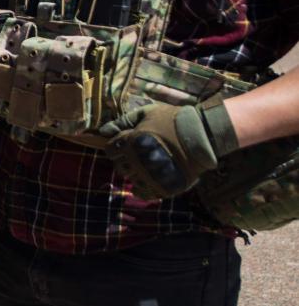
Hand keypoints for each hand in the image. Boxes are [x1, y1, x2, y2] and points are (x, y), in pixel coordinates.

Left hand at [98, 101, 237, 198]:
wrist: (203, 134)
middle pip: (119, 166)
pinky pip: (143, 193)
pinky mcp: (162, 186)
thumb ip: (123, 121)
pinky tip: (148, 180)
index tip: (126, 145)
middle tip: (138, 155)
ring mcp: (149, 175)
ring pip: (130, 179)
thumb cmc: (173, 120)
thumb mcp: (147, 113)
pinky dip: (142, 188)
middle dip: (125, 160)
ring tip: (147, 166)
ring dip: (135, 173)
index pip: (110, 150)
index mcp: (130, 142)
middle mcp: (136, 161)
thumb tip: (103, 131)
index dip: (117, 147)